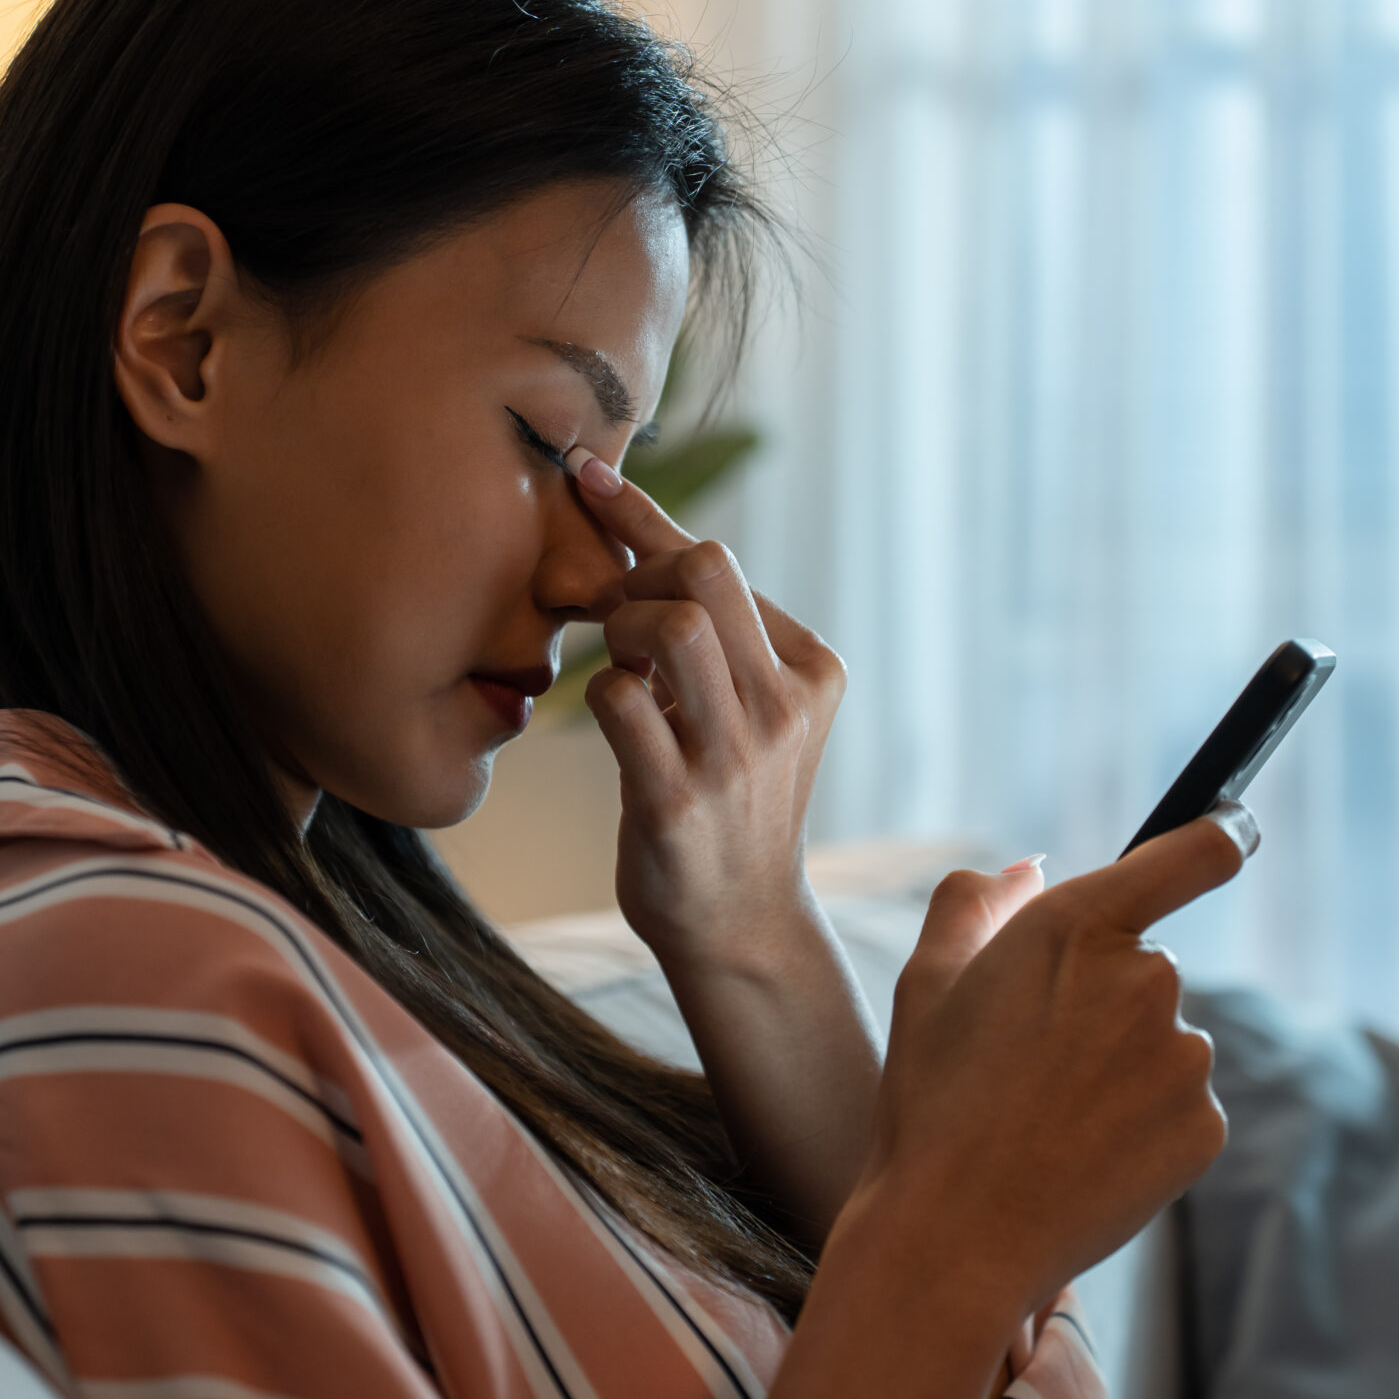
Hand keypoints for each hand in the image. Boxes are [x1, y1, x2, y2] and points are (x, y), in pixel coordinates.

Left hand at [563, 448, 846, 963]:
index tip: (587, 475)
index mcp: (811, 669)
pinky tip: (606, 715)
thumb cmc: (728, 801)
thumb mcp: (749, 710)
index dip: (642, 512)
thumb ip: (716, 638)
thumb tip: (636, 539)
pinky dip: (595, 692)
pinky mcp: (679, 801)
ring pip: (667, 626)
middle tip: (603, 608)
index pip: (721, 561)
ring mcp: (737, 754)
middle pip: (704, 569)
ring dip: (614, 628)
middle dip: (634, 571)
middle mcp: (784, 705)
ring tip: (609, 662)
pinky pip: (618, 701)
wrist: (740, 923)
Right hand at [849, 810, 1255, 1326]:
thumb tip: (1028, 869)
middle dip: (1105, 1001)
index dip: (1220, 837)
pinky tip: (1083, 1155)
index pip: (1197, 852)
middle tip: (1035, 1061)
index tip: (1232, 834)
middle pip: (1149, 967)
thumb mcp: (928, 982)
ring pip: (1165, 1043)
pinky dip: (1143, 1127)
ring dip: (1124, 1069)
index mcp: (1080, 925)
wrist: (956, 1235)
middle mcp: (1149, 978)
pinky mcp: (1205, 1127)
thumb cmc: (933, 1100)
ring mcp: (1184, 1057)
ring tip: (1050, 1119)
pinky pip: (1180, 1108)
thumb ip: (976, 903)